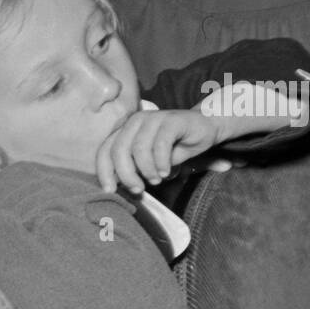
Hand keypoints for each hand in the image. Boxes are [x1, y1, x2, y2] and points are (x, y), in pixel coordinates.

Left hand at [94, 108, 223, 193]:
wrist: (205, 127)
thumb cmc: (175, 147)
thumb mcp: (151, 162)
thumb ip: (134, 170)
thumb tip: (117, 186)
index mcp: (125, 131)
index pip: (105, 151)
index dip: (104, 172)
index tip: (110, 190)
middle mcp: (135, 122)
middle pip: (119, 150)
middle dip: (126, 175)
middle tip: (138, 189)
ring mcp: (152, 118)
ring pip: (138, 148)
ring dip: (146, 170)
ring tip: (156, 179)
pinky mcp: (171, 120)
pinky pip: (160, 144)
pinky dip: (161, 162)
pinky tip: (166, 172)